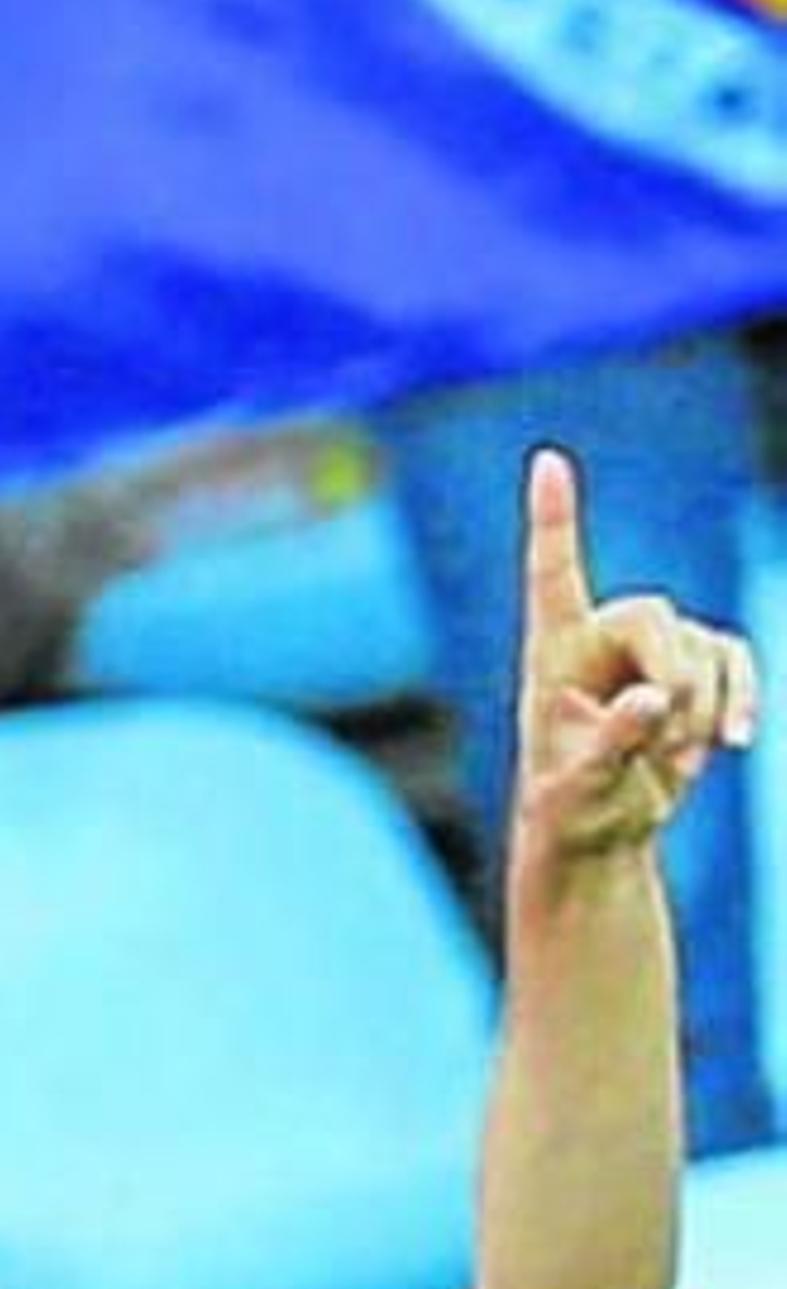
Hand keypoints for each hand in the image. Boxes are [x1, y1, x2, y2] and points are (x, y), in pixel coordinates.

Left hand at [517, 446, 757, 855]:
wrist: (602, 826)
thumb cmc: (571, 807)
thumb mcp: (580, 789)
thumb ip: (612, 743)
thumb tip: (652, 699)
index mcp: (552, 655)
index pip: (553, 577)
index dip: (553, 520)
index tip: (546, 462)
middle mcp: (601, 637)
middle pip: (657, 617)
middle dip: (675, 682)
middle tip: (662, 747)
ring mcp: (653, 648)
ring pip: (704, 649)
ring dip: (699, 714)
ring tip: (665, 762)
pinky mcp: (696, 666)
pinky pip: (736, 659)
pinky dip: (742, 700)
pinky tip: (736, 742)